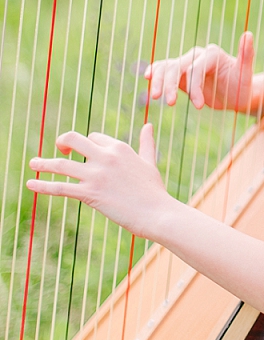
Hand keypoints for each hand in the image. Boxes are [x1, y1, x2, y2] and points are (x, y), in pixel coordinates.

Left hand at [27, 124, 172, 238]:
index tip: (87, 155)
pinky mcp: (89, 193)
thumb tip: (148, 125)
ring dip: (44, 163)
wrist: (157, 213)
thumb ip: (146, 143)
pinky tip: (30, 184)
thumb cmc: (154, 191)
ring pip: (62, 164)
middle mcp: (105, 157)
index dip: (89, 145)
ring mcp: (96, 175)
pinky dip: (43, 185)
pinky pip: (60, 187)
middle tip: (60, 151)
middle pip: (74, 139)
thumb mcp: (149, 162)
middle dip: (63, 142)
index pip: (95, 137)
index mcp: (119, 147)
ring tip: (33, 164)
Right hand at [144, 31, 254, 110]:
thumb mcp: (247, 74)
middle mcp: (198, 55)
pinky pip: (164, 71)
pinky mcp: (182, 75)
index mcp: (212, 54)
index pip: (196, 69)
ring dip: (159, 81)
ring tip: (156, 98)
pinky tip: (147, 79)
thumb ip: (246, 54)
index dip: (195, 87)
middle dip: (171, 84)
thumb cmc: (244, 86)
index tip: (199, 106)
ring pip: (167, 68)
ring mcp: (188, 64)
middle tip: (170, 103)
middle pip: (177, 66)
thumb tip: (249, 33)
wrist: (239, 95)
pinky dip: (155, 74)